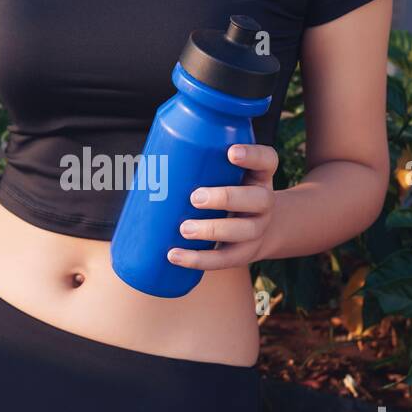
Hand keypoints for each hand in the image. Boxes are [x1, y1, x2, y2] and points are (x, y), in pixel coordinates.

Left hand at [167, 143, 277, 271]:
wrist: (253, 229)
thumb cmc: (225, 192)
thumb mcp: (224, 175)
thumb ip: (197, 164)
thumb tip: (144, 158)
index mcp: (259, 176)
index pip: (267, 161)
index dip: (253, 156)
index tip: (230, 152)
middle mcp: (264, 202)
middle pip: (258, 199)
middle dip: (226, 198)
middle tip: (195, 197)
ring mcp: (257, 229)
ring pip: (244, 230)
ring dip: (212, 230)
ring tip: (184, 229)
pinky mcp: (243, 254)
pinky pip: (224, 259)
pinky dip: (198, 259)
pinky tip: (175, 256)